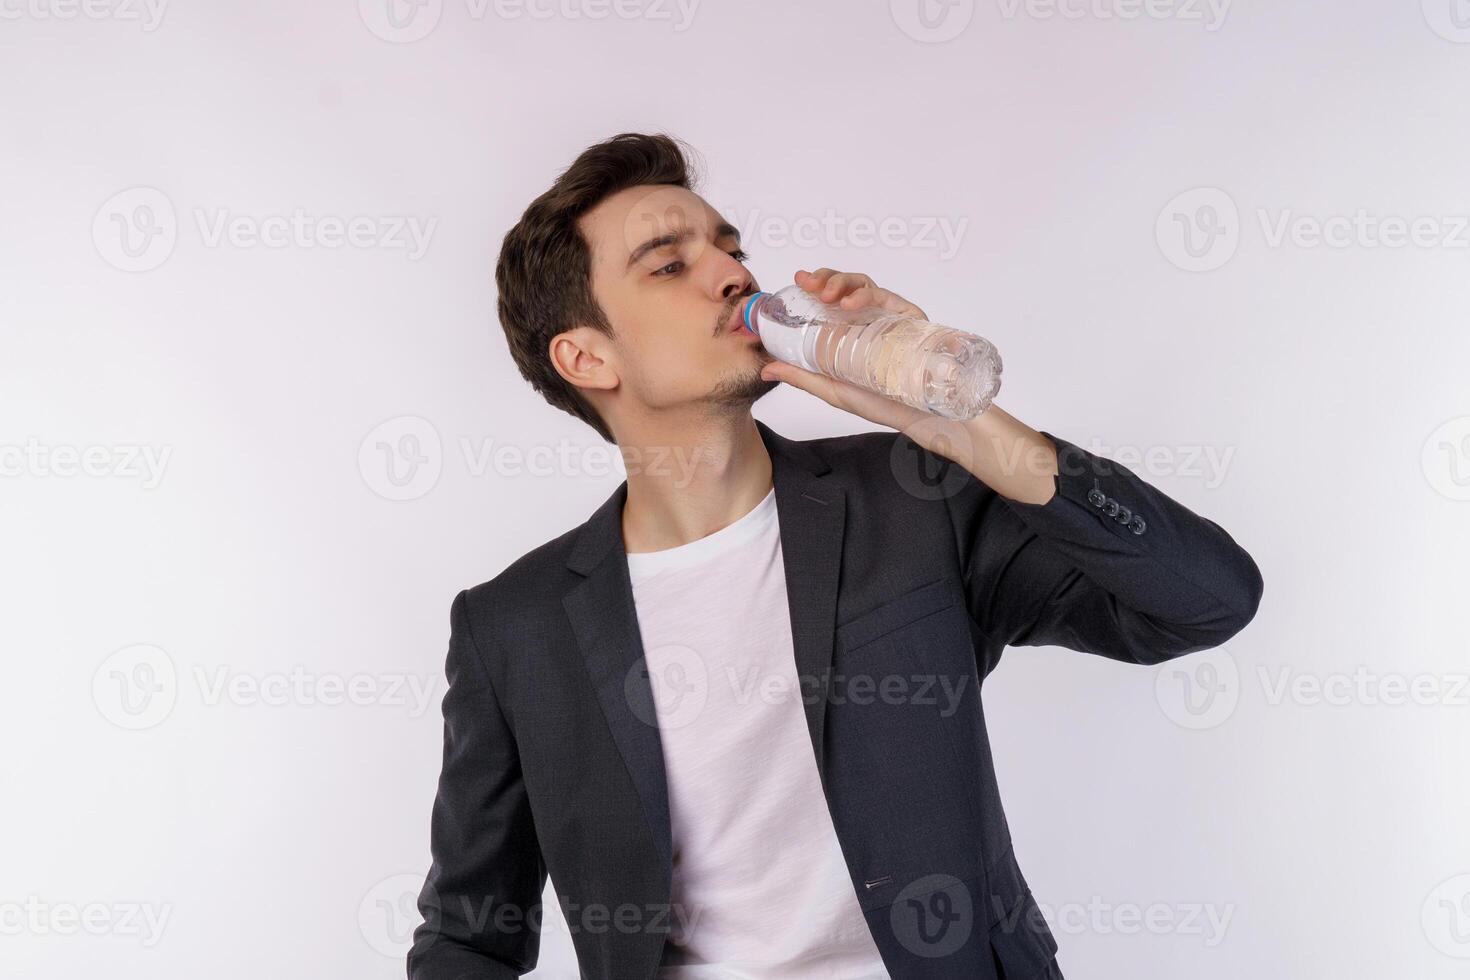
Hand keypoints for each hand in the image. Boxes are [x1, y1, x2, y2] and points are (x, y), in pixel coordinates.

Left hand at [759, 268, 969, 452]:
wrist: (917, 417)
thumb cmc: (879, 403)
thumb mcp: (831, 389)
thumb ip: (801, 377)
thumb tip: (766, 369)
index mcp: (851, 330)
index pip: (830, 298)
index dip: (814, 284)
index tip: (797, 281)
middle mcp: (870, 319)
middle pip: (847, 285)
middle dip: (825, 277)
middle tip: (807, 283)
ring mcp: (890, 316)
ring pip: (864, 284)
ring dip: (842, 282)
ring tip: (825, 295)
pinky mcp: (910, 317)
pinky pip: (886, 296)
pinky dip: (865, 295)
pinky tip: (848, 305)